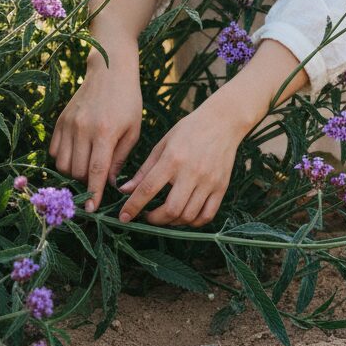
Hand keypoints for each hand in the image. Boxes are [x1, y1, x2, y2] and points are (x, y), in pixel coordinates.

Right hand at [48, 42, 141, 214]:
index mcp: (105, 132)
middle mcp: (83, 129)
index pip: (97, 171)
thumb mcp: (133, 130)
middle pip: (77, 171)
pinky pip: (54, 150)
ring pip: (62, 164)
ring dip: (73, 173)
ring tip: (87, 168)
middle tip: (97, 181)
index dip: (93, 192)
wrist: (109, 70)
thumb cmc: (127, 101)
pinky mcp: (60, 120)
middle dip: (86, 183)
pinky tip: (76, 155)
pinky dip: (62, 159)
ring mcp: (69, 124)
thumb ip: (120, 158)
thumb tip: (110, 183)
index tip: (91, 209)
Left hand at [116, 96, 250, 227]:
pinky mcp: (221, 188)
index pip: (148, 188)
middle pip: (171, 209)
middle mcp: (191, 172)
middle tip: (147, 217)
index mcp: (172, 159)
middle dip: (155, 219)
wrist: (222, 122)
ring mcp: (209, 182)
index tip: (123, 217)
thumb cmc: (188, 130)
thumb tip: (125, 190)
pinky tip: (183, 216)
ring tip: (164, 216)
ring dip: (172, 222)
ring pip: (188, 216)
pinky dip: (193, 222)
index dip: (133, 206)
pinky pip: (207, 215)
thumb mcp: (163, 144)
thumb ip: (144, 170)